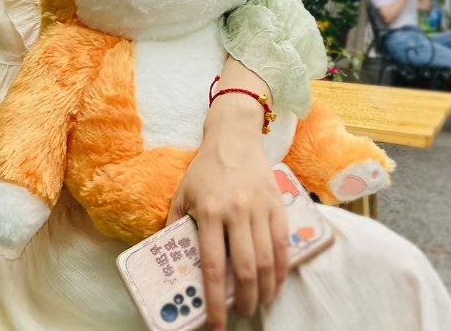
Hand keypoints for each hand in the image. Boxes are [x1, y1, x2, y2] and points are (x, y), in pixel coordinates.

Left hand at [167, 94, 288, 330]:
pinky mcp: (276, 204)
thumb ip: (174, 223)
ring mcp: (259, 208)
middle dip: (245, 299)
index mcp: (208, 212)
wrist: (233, 138)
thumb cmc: (205, 168)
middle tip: (241, 313)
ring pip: (267, 259)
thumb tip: (167, 254)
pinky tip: (277, 281)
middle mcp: (236, 212)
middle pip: (245, 268)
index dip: (215, 299)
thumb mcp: (182, 192)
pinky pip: (283, 242)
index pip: (213, 265)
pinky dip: (282, 267)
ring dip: (266, 289)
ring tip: (260, 303)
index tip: (216, 323)